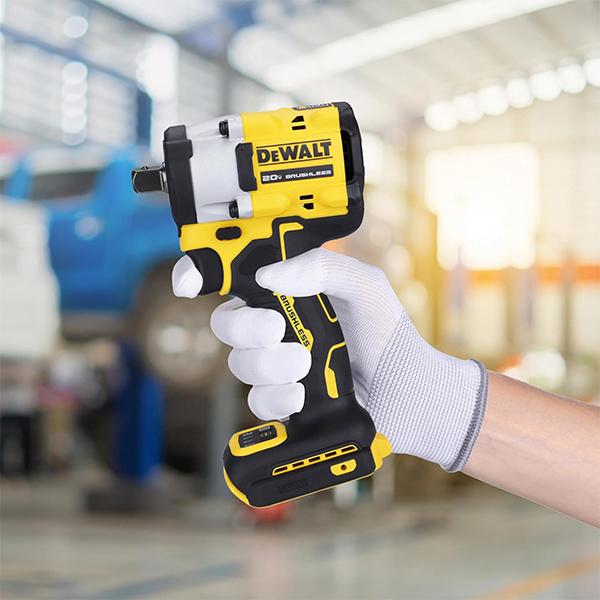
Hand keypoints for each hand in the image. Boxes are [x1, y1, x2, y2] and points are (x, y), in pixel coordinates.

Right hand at [175, 249, 486, 470]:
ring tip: (305, 366)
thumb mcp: (366, 288)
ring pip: (239, 365)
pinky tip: (299, 397)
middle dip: (245, 328)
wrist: (409, 390)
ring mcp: (278, 367)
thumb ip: (323, 269)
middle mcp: (277, 329)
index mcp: (289, 294)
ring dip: (268, 365)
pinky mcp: (284, 403)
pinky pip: (256, 403)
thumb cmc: (389, 334)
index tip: (188, 282)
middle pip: (226, 324)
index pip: (235, 279)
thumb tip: (269, 275)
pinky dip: (274, 399)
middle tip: (278, 330)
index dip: (203, 275)